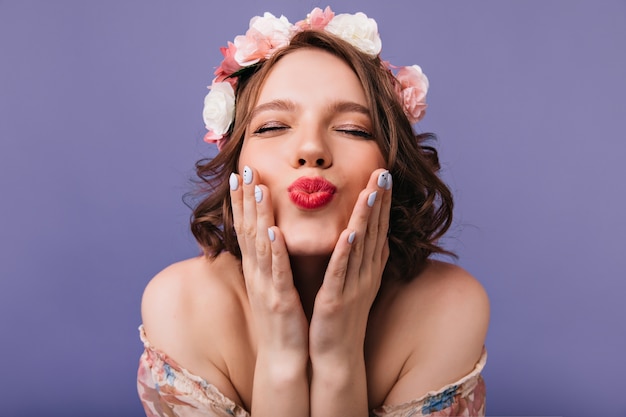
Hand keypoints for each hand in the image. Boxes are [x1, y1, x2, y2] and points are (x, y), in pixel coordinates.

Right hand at [230, 165, 308, 361]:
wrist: (283, 355)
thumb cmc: (280, 319)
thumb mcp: (270, 284)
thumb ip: (268, 260)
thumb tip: (267, 237)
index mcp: (257, 268)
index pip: (246, 228)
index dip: (241, 202)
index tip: (240, 175)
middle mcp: (257, 273)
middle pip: (248, 230)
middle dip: (245, 199)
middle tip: (243, 170)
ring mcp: (267, 286)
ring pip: (261, 245)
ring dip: (258, 216)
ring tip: (258, 190)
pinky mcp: (280, 300)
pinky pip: (278, 272)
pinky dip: (275, 251)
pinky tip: (274, 232)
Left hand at [309, 168, 391, 362]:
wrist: (336, 355)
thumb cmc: (343, 317)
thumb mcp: (356, 282)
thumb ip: (359, 258)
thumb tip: (365, 235)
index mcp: (368, 268)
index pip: (378, 228)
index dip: (382, 202)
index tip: (383, 175)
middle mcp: (366, 273)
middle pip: (374, 231)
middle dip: (379, 201)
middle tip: (383, 172)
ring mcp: (354, 286)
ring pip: (361, 245)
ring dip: (365, 218)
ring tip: (370, 191)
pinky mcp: (337, 299)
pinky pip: (340, 271)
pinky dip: (345, 251)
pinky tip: (349, 232)